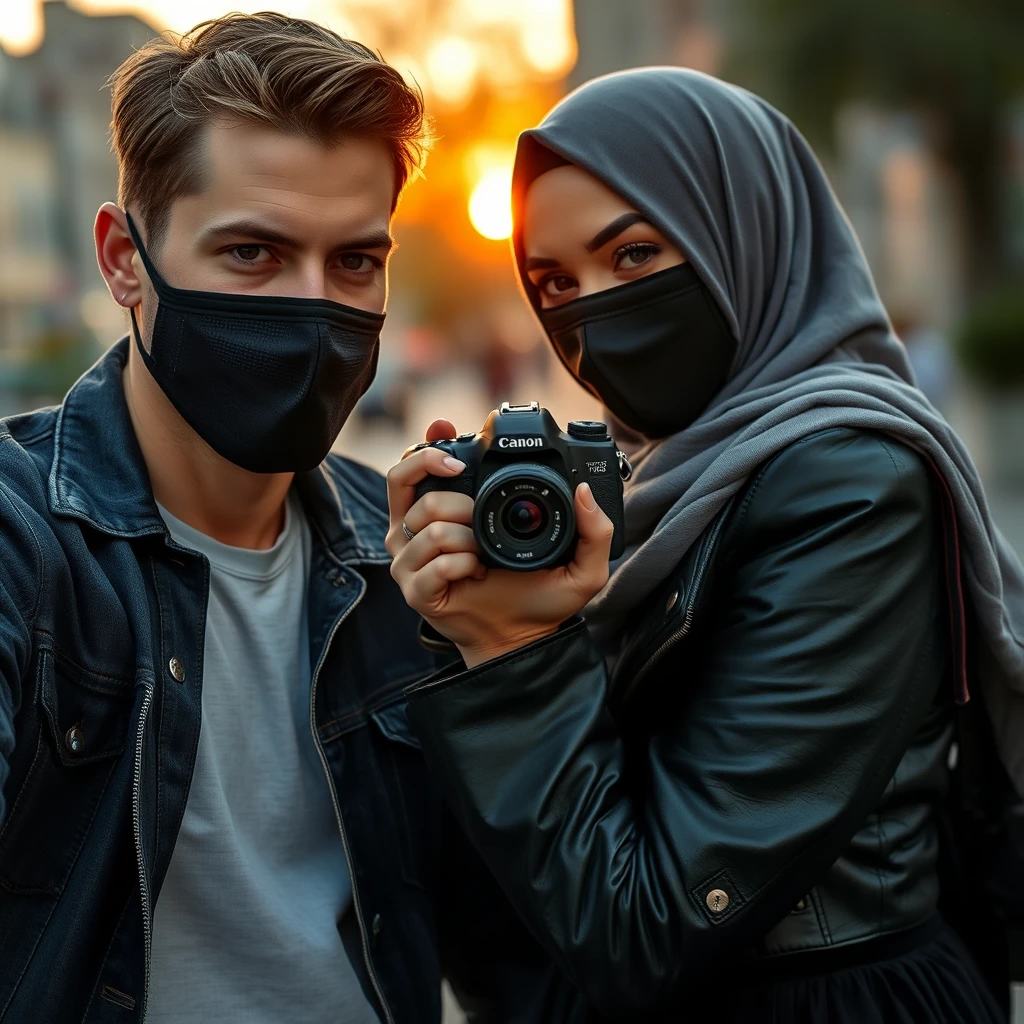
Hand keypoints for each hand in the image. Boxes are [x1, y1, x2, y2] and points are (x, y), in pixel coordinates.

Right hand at [386, 418, 614, 667]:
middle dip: (456, 498)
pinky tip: (475, 575)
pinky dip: (463, 566)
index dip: (424, 448)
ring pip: (429, 524)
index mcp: (443, 512)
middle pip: (410, 485)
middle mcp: (418, 531)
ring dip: (467, 539)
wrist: (521, 640)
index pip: (412, 467)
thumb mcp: (579, 562)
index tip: (444, 430)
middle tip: (480, 517)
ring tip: (483, 557)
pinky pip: (436, 562)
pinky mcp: (414, 589)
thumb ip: (595, 527)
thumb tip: (584, 489)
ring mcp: (410, 561)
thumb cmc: (539, 598)